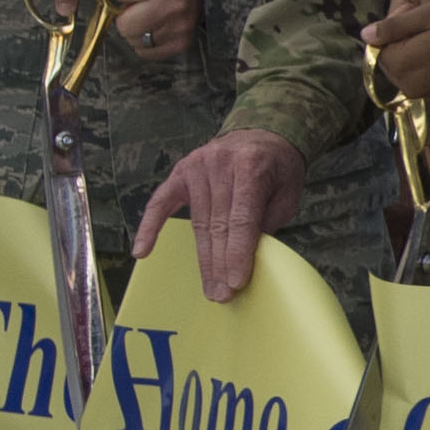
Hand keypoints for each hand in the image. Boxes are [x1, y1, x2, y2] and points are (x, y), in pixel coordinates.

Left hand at [93, 0, 202, 60]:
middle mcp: (174, 5)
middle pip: (124, 23)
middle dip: (127, 10)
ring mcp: (179, 29)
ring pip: (133, 39)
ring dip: (134, 26)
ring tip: (147, 11)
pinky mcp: (180, 45)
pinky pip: (144, 51)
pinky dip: (145, 40)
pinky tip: (155, 24)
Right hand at [135, 130, 307, 302]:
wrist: (263, 133)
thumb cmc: (278, 169)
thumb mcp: (287, 194)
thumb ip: (267, 221)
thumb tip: (245, 258)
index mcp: (250, 167)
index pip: (242, 219)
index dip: (238, 253)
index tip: (236, 283)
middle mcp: (219, 164)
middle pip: (217, 224)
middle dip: (220, 264)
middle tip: (222, 295)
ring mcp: (196, 166)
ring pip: (197, 222)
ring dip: (203, 259)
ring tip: (209, 288)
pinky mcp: (180, 172)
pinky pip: (160, 203)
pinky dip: (150, 228)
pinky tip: (142, 252)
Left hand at [364, 0, 429, 106]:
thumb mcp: (428, 14)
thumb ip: (393, 27)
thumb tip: (365, 36)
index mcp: (403, 66)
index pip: (381, 52)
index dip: (393, 34)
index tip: (414, 22)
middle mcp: (412, 88)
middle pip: (395, 66)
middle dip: (404, 49)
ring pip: (412, 75)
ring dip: (419, 59)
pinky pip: (429, 84)